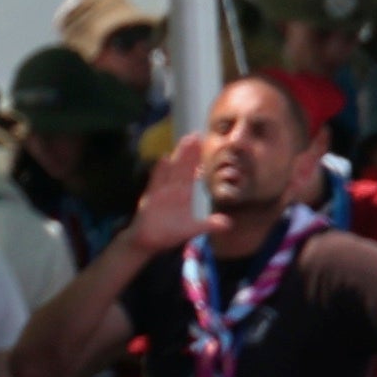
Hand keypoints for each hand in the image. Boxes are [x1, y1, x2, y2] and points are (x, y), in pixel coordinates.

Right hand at [128, 136, 212, 255]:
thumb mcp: (192, 228)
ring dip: (178, 156)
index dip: (198, 160)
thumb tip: (228, 223)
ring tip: (185, 141)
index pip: (192, 174)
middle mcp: (173, 190)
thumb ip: (209, 224)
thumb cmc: (168, 233)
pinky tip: (164, 159)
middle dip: (189, 152)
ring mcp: (162, 192)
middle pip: (183, 168)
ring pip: (172, 171)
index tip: (204, 146)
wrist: (148, 242)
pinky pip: (156, 183)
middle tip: (196, 135)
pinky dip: (159, 172)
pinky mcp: (151, 199)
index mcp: (183, 194)